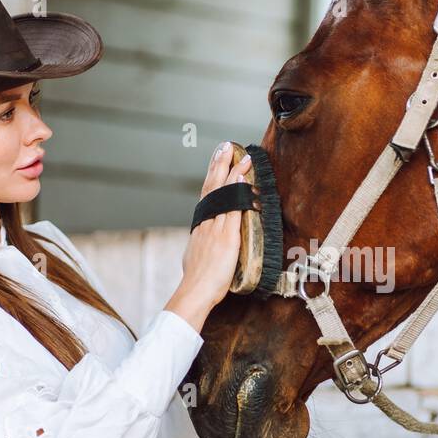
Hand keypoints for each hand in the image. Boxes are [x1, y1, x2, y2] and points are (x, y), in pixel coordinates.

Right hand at [169, 142, 252, 325]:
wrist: (195, 291)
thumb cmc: (197, 280)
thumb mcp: (195, 256)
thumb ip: (201, 244)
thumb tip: (203, 241)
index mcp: (200, 227)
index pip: (207, 195)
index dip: (213, 176)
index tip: (217, 160)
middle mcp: (206, 223)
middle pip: (212, 188)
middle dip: (219, 165)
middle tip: (226, 146)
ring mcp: (216, 229)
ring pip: (224, 195)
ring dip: (233, 173)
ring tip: (241, 157)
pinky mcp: (227, 238)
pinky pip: (234, 211)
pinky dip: (237, 193)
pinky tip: (242, 179)